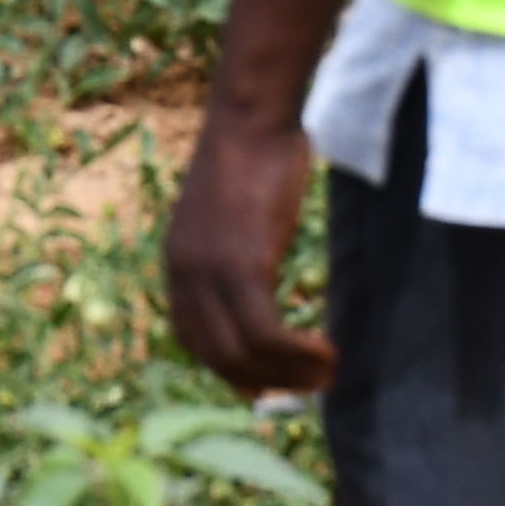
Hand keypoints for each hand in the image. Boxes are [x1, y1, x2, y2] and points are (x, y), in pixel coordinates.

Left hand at [163, 105, 335, 396]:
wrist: (252, 119)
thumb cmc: (253, 160)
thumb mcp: (231, 219)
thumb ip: (233, 257)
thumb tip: (257, 293)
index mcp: (177, 266)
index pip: (195, 341)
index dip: (234, 370)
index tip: (272, 381)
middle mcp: (184, 276)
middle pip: (219, 358)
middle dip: (267, 382)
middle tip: (312, 386)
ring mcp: (209, 273)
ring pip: (244, 354)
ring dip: (289, 375)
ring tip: (327, 374)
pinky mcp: (241, 264)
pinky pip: (265, 332)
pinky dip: (296, 354)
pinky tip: (325, 350)